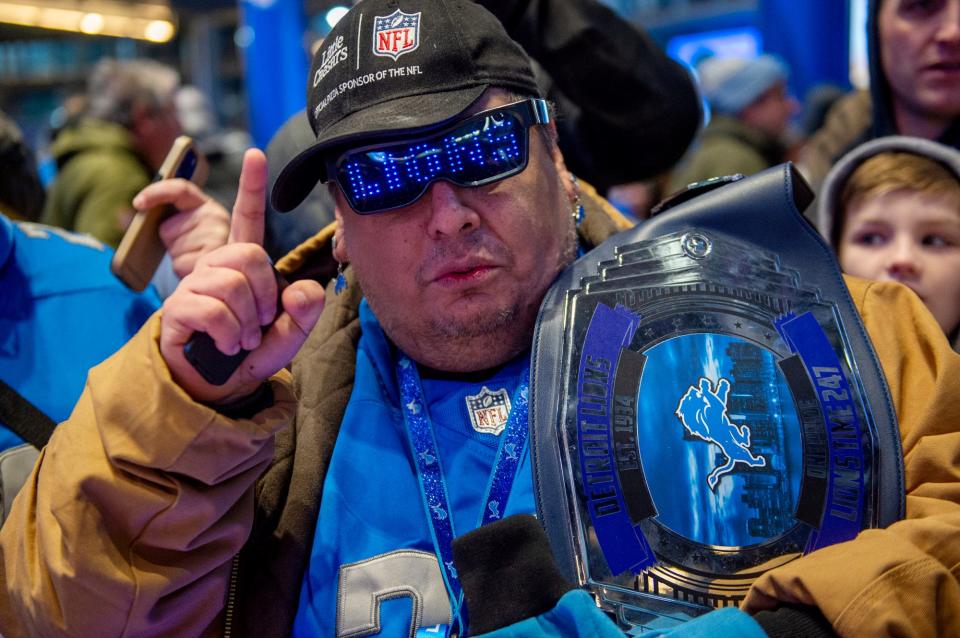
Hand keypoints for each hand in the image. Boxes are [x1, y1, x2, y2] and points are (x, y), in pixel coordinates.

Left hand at [132, 179, 230, 279]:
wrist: (225, 273)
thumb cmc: (200, 249)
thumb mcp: (189, 226)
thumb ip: (170, 216)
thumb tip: (128, 213)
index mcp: (208, 205)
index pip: (180, 189)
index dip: (156, 192)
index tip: (137, 203)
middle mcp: (216, 217)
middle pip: (168, 226)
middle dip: (169, 238)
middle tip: (187, 246)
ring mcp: (216, 238)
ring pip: (173, 246)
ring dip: (177, 255)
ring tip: (194, 257)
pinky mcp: (211, 258)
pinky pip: (178, 263)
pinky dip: (181, 268)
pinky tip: (195, 268)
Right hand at [159, 149, 325, 403]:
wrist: (220, 385)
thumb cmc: (252, 352)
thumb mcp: (290, 333)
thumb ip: (305, 310)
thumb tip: (301, 289)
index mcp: (244, 265)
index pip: (247, 219)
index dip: (250, 187)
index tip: (255, 153)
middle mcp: (217, 266)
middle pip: (250, 255)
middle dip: (264, 295)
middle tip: (259, 323)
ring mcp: (194, 285)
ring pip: (232, 283)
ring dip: (246, 321)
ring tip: (242, 338)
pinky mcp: (178, 308)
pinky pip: (213, 309)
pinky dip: (230, 333)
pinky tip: (228, 345)